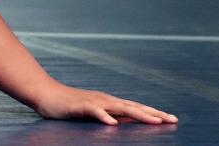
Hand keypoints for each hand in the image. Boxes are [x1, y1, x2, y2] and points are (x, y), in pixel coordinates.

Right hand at [34, 84, 177, 124]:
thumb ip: (108, 116)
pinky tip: (113, 124)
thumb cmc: (68, 105)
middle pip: (134, 107)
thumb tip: (124, 123)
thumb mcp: (92, 112)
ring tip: (154, 121)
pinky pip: (94, 112)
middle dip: (154, 113)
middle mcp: (105, 100)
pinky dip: (105, 117)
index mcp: (109, 102)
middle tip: (172, 120)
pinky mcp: (80, 106)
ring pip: (119, 108)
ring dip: (138, 114)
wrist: (45, 94)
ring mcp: (93, 102)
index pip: (135, 108)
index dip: (153, 113)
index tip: (171, 119)